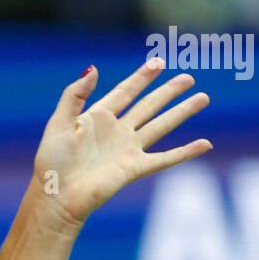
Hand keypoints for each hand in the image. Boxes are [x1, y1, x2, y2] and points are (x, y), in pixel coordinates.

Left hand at [32, 59, 211, 228]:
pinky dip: (186, 152)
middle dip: (168, 91)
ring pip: (161, 126)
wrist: (57, 196)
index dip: (141, 78)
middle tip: (189, 77)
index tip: (158, 63)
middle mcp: (116, 132)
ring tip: (203, 98)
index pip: (125, 92)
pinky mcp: (134, 169)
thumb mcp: (59, 123)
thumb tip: (93, 68)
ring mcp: (127, 150)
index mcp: (97, 118)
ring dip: (182, 112)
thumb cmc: (52, 162)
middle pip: (148, 106)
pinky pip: (165, 158)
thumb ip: (74, 95)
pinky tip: (205, 144)